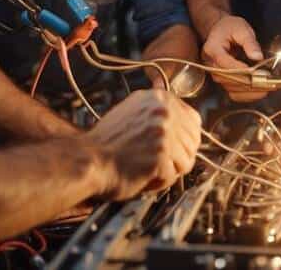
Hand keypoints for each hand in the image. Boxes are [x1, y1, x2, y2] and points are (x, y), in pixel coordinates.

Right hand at [84, 89, 201, 199]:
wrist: (86, 161)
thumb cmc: (105, 144)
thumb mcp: (130, 113)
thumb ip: (154, 111)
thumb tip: (176, 112)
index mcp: (158, 98)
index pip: (193, 120)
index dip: (184, 139)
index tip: (171, 148)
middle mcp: (164, 110)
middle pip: (192, 142)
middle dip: (176, 157)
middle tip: (153, 162)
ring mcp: (164, 131)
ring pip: (186, 161)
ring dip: (167, 171)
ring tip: (145, 169)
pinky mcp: (161, 153)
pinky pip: (173, 176)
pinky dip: (158, 182)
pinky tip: (141, 177)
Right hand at [201, 15, 268, 101]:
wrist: (220, 31)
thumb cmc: (230, 27)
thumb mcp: (241, 28)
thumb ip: (249, 42)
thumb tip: (258, 57)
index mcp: (211, 49)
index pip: (225, 62)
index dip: (241, 69)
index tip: (258, 72)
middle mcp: (210, 65)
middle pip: (229, 78)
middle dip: (250, 82)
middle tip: (269, 82)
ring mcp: (215, 75)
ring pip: (232, 89)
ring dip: (251, 90)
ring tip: (269, 87)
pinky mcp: (222, 81)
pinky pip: (233, 94)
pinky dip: (247, 95)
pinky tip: (261, 92)